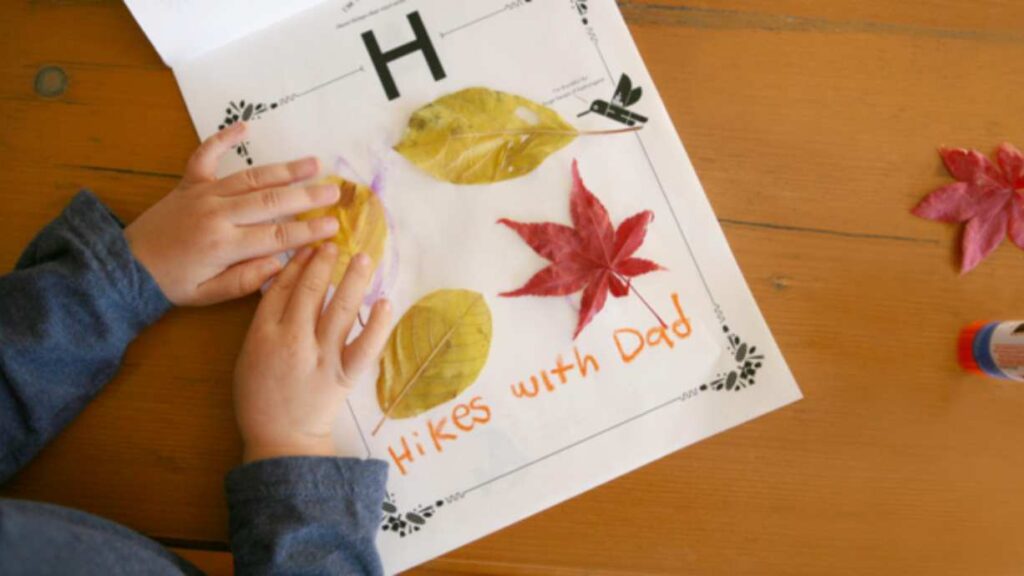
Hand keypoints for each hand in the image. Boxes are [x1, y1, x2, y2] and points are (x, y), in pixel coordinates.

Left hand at [125, 122, 341, 305]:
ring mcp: (202, 194)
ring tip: (313, 163)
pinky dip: (223, 138)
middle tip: (335, 190)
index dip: (307, 231)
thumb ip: (245, 281)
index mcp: (222, 246)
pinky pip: (206, 155)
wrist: (126, 266)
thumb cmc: (172, 284)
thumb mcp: (208, 295)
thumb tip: (279, 263)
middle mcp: (216, 214)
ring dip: (284, 169)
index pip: (276, 236)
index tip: (333, 225)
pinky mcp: (188, 183)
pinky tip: (245, 126)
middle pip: (270, 201)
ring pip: (250, 177)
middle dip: (306, 196)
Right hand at [234, 244, 391, 461]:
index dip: (297, 264)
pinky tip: (385, 302)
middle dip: (324, 264)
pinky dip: (377, 324)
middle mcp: (292, 341)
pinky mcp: (343, 375)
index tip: (309, 247)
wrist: (281, 439)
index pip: (282, 289)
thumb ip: (266, 321)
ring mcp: (321, 357)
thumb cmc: (260, 397)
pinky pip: (364, 346)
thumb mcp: (249, 355)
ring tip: (363, 258)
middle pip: (311, 292)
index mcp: (262, 334)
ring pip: (340, 310)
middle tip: (335, 243)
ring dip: (353, 280)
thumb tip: (288, 285)